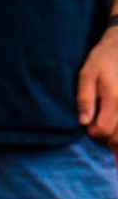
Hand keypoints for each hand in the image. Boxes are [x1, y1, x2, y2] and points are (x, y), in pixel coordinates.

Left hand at [81, 27, 117, 144]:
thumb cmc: (103, 59)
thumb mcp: (87, 75)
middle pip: (117, 137)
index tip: (88, 125)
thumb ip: (85, 98)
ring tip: (107, 124)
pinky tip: (115, 125)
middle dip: (106, 138)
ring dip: (116, 136)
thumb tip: (84, 122)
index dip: (93, 132)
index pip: (103, 130)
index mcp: (114, 98)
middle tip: (98, 127)